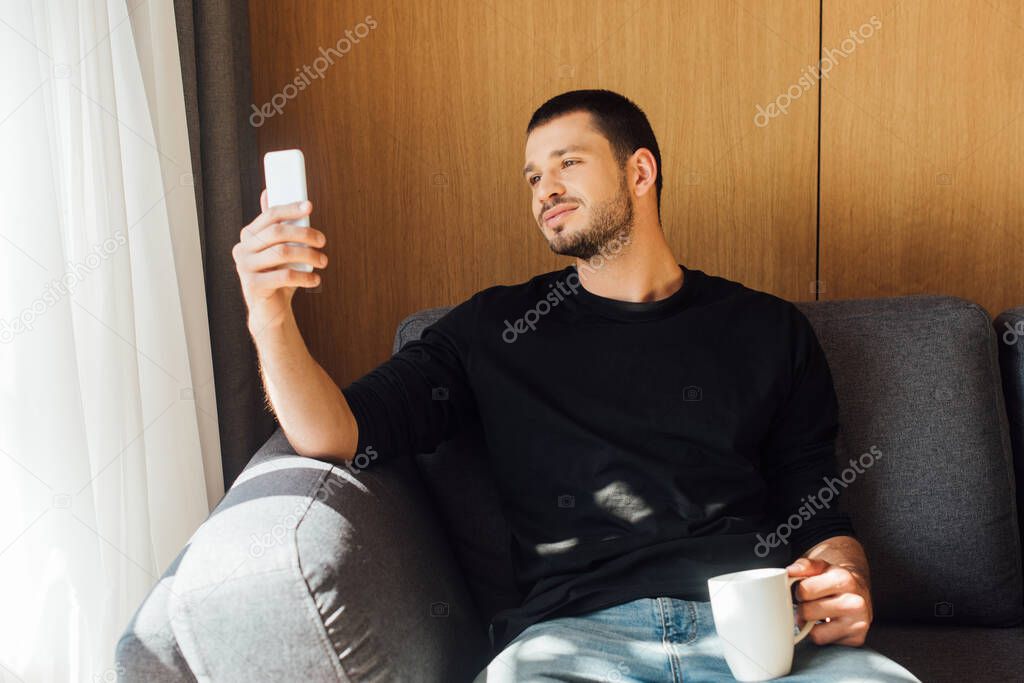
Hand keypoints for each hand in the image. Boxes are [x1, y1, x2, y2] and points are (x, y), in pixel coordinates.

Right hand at [232, 190, 326, 333]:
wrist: (270, 310)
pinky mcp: (253, 286)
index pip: (269, 215)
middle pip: (277, 233)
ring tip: (323, 261)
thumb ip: (275, 226)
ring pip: (282, 253)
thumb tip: (268, 192)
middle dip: (305, 234)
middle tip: (323, 241)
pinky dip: (305, 276)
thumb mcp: (278, 249)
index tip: (309, 206)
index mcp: (248, 236)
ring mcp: (244, 267)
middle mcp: (242, 249)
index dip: (290, 209)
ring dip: (309, 255)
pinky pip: (284, 276)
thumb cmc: (278, 276)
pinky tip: (315, 279)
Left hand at [788, 557, 872, 646]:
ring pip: (815, 633)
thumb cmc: (835, 580)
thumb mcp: (820, 566)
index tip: (804, 592)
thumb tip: (790, 571)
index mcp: (844, 580)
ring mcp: (858, 623)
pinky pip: (824, 642)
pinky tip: (826, 624)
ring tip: (816, 615)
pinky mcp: (857, 639)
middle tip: (809, 604)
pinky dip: (820, 634)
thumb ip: (804, 565)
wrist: (859, 591)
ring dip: (810, 625)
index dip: (799, 592)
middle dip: (803, 609)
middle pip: (808, 612)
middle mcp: (855, 602)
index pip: (805, 591)